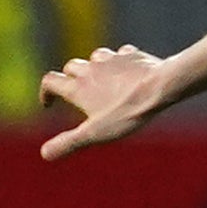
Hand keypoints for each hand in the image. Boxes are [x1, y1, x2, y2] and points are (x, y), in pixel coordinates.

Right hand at [37, 45, 167, 157]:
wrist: (160, 87)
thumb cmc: (127, 111)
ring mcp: (112, 59)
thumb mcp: (95, 133)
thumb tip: (45, 154)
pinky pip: (122, 53)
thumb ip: (69, 143)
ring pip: (95, 57)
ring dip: (95, 66)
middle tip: (79, 91)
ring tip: (104, 80)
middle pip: (71, 67)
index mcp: (77, 87)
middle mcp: (90, 69)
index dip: (46, 91)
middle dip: (70, 77)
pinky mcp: (132, 55)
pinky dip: (121, 60)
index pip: (50, 81)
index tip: (51, 103)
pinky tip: (129, 70)